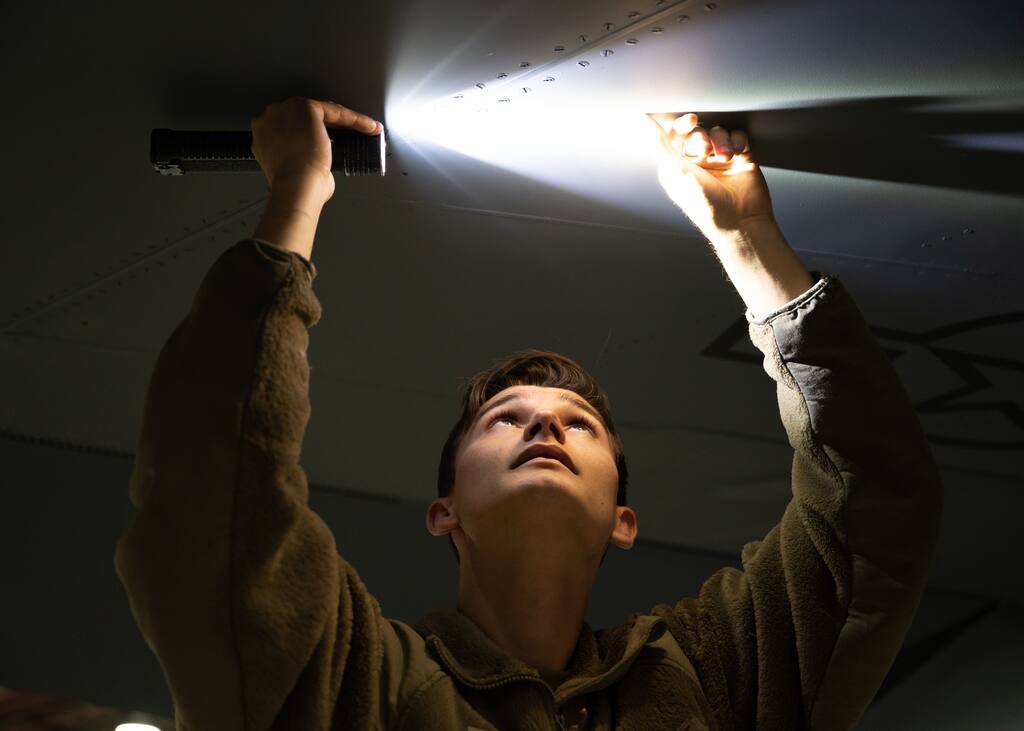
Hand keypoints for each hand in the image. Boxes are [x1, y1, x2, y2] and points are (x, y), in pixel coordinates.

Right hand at [251, 96, 382, 206]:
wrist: (294, 186)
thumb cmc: (293, 186)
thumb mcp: (291, 170)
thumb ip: (300, 160)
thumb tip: (320, 167)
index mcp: (263, 133)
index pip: (293, 126)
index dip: (313, 133)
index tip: (331, 141)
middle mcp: (271, 117)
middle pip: (306, 115)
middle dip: (330, 123)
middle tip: (351, 134)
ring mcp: (287, 110)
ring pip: (323, 111)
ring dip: (346, 120)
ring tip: (364, 130)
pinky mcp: (307, 108)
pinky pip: (337, 111)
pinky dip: (356, 120)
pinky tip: (370, 127)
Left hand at [648, 113, 775, 241]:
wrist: (741, 222)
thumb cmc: (705, 204)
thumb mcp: (676, 171)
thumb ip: (658, 143)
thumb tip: (640, 119)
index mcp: (676, 167)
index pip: (675, 136)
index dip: (682, 125)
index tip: (691, 120)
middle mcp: (696, 163)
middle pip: (697, 132)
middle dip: (702, 137)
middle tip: (706, 150)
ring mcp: (718, 161)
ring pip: (718, 132)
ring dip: (721, 141)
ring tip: (725, 157)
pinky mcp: (740, 159)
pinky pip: (737, 137)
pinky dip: (736, 141)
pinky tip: (737, 154)